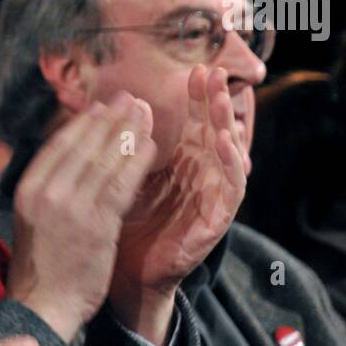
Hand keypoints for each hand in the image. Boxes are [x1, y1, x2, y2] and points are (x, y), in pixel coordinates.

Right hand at [8, 91, 156, 342]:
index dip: (82, 123)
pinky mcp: (97, 225)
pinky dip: (137, 162)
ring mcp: (72, 208)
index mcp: (28, 189)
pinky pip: (122, 184)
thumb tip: (64, 162)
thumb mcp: (32, 220)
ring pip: (105, 160)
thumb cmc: (41, 267)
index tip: (101, 108)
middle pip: (83, 145)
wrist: (43, 307)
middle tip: (130, 99)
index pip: (58, 145)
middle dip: (110, 119)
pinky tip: (151, 147)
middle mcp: (47, 192)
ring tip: (145, 113)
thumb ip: (47, 190)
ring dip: (128, 132)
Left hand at [109, 66, 246, 342]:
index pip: (194, 123)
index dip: (196, 97)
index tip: (193, 69)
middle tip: (212, 71)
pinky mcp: (215, 222)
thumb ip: (127, 148)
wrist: (123, 276)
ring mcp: (210, 199)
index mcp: (181, 166)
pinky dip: (230, 165)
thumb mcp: (124, 179)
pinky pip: (231, 189)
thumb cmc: (124, 227)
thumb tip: (114, 108)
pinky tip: (222, 143)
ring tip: (220, 100)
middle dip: (214, 101)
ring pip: (228, 155)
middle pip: (215, 132)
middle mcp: (200, 179)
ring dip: (227, 125)